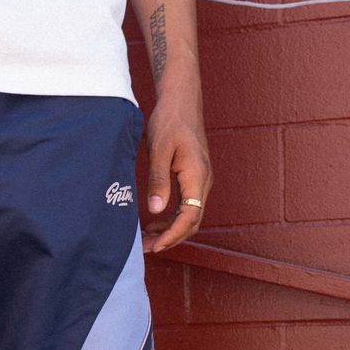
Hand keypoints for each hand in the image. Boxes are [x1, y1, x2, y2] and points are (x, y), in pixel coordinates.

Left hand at [141, 83, 212, 253]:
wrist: (181, 101)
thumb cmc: (169, 121)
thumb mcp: (159, 150)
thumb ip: (158, 181)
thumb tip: (155, 210)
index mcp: (197, 175)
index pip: (190, 217)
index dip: (172, 235)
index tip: (155, 247)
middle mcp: (203, 181)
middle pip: (192, 222)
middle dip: (170, 238)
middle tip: (145, 248)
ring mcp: (200, 180)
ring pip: (189, 215)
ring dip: (170, 230)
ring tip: (146, 239)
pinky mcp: (193, 177)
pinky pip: (186, 205)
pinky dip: (171, 217)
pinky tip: (153, 221)